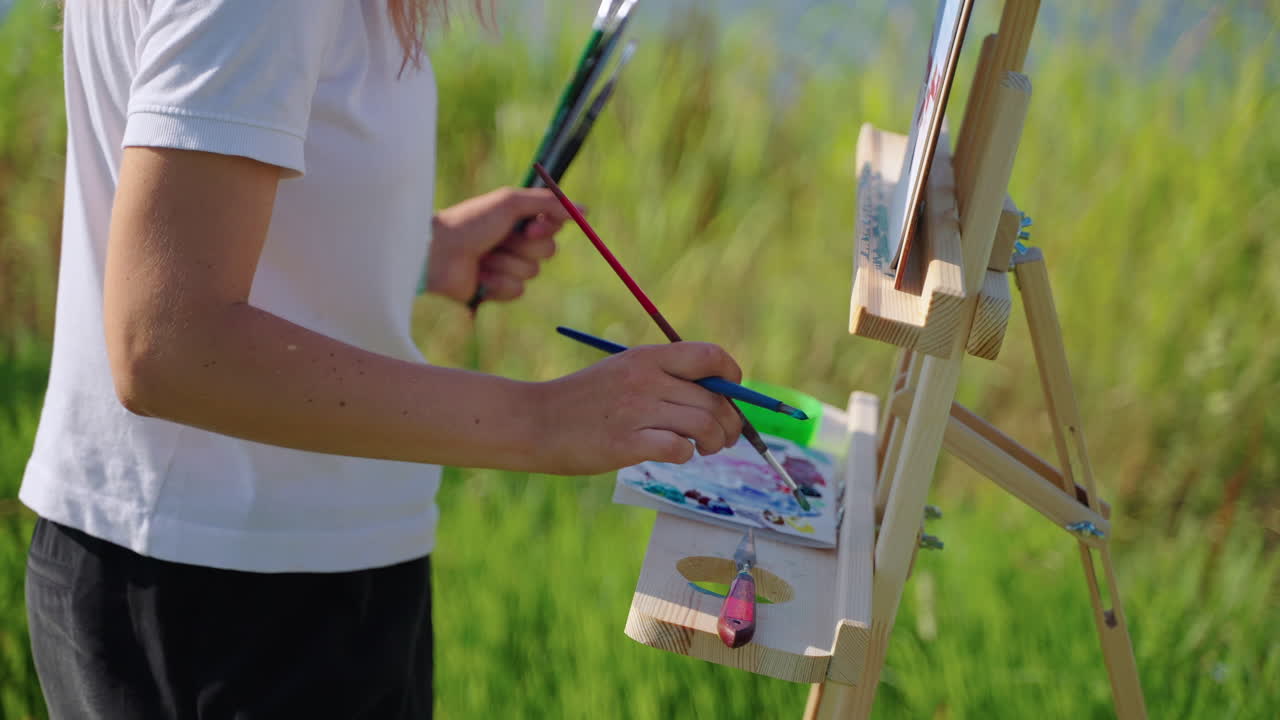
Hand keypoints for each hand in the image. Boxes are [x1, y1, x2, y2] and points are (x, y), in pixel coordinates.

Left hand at [426, 187, 570, 304]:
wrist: (438, 254)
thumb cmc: (470, 223)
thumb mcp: (510, 203)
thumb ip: (548, 203)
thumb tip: (585, 210)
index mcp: (516, 218)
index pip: (553, 224)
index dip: (548, 226)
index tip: (534, 226)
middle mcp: (513, 241)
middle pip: (548, 250)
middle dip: (525, 246)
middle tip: (503, 239)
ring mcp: (505, 266)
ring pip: (532, 271)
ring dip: (507, 263)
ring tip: (483, 257)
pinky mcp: (496, 289)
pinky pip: (517, 290)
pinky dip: (498, 282)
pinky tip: (479, 277)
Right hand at [530, 342, 744, 475]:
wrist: (535, 421)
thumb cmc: (584, 402)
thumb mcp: (623, 371)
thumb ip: (664, 376)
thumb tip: (718, 394)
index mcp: (647, 357)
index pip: (710, 356)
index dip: (732, 376)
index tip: (732, 394)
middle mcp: (646, 379)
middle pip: (715, 398)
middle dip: (730, 423)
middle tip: (724, 437)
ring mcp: (636, 411)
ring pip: (704, 425)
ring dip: (715, 442)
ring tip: (704, 448)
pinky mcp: (627, 443)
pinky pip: (679, 449)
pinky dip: (686, 455)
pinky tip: (675, 454)